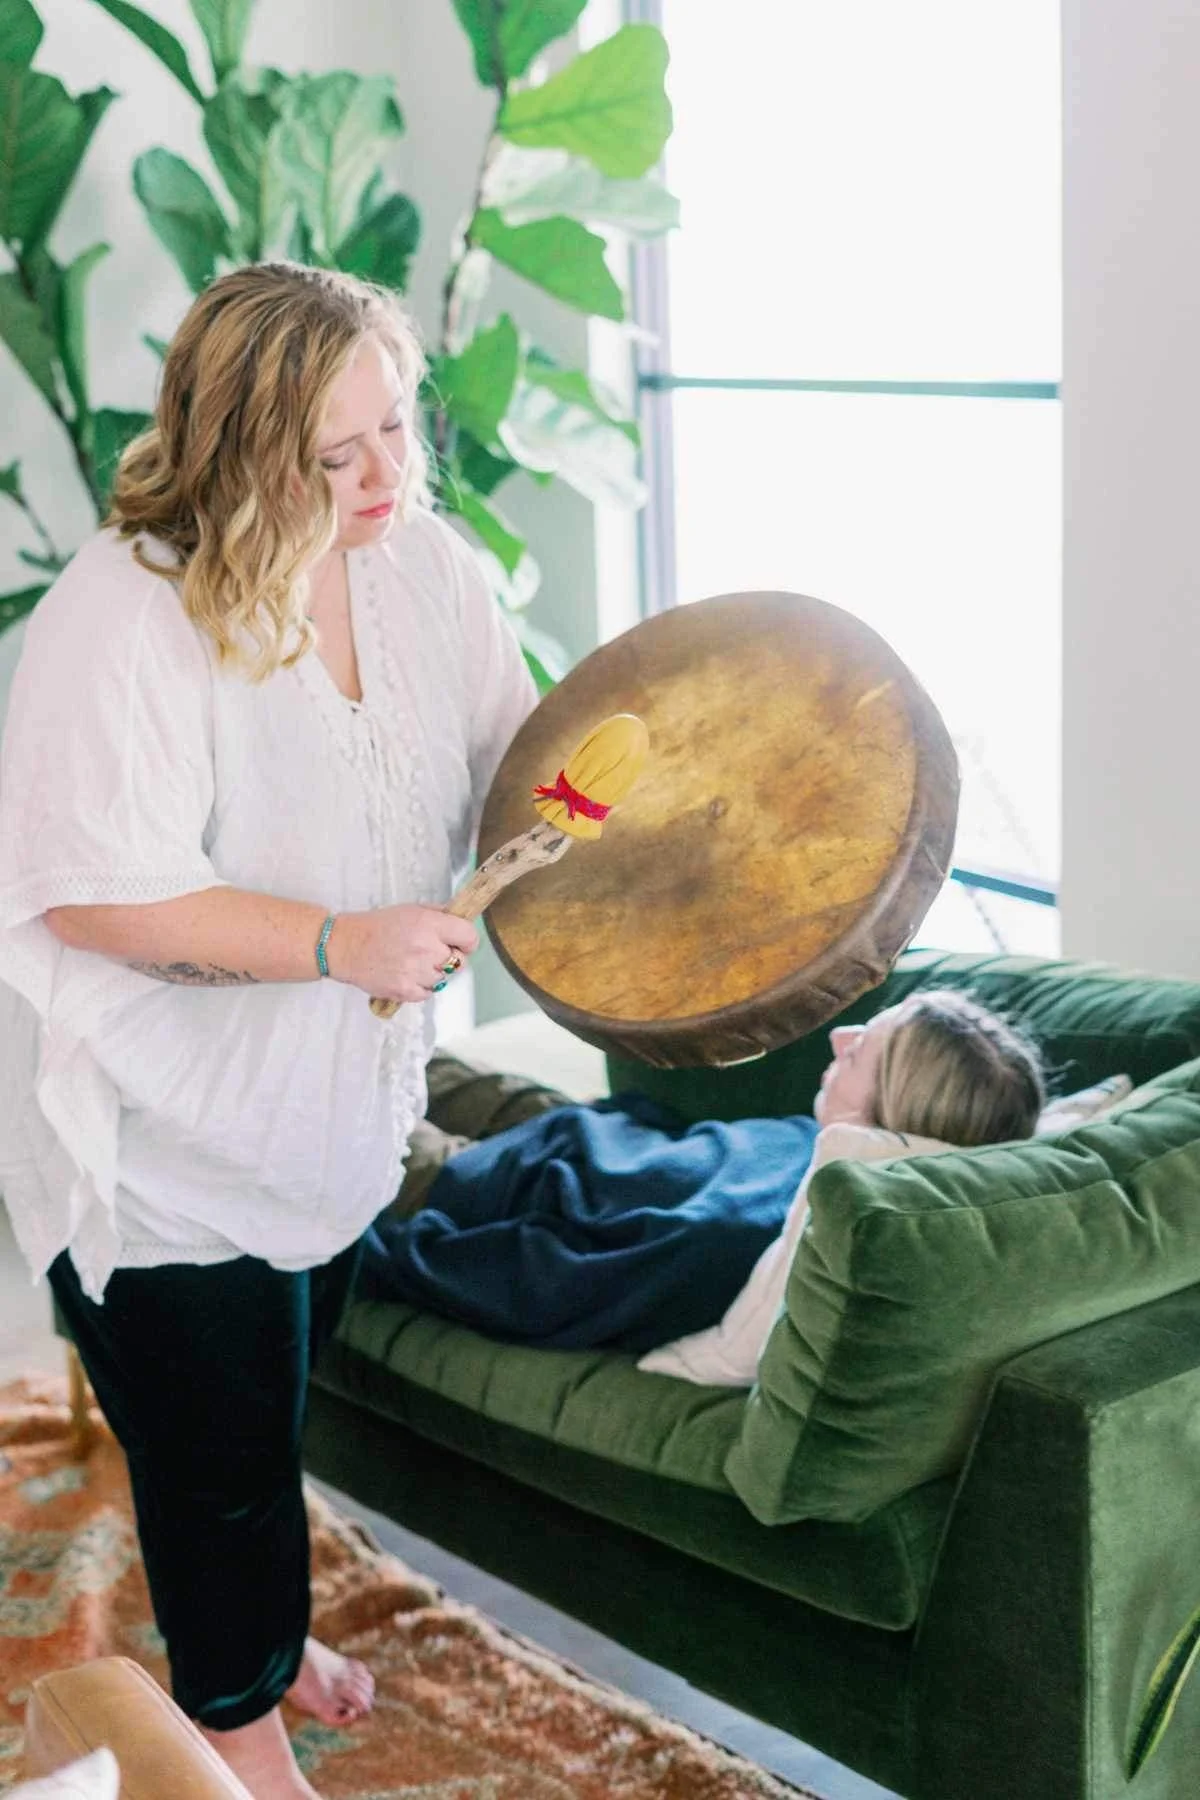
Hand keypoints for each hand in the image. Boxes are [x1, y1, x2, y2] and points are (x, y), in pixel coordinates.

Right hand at [324, 905, 477, 1003]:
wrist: (345, 946)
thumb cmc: (376, 926)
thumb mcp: (410, 909)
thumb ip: (438, 915)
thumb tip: (458, 919)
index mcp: (429, 925)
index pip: (469, 937)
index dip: (467, 940)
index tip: (460, 941)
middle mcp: (427, 949)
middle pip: (460, 962)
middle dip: (450, 957)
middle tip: (432, 952)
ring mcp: (417, 972)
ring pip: (444, 979)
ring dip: (435, 972)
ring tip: (414, 962)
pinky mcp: (406, 991)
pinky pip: (429, 993)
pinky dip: (422, 986)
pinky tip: (407, 974)